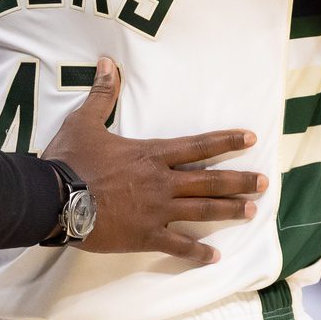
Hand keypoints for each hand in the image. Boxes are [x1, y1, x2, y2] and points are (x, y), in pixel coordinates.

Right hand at [42, 58, 263, 264]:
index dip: (226, 141)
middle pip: (210, 181)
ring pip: (202, 211)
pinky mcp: (145, 236)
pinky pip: (177, 246)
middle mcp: (162, 182)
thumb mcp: (85, 121)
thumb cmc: (71, 160)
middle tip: (264, 183)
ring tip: (251, 211)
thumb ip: (102, 94)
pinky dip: (197, 252)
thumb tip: (108, 63)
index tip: (251, 139)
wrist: (55, 198)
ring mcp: (157, 211)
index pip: (198, 145)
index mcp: (152, 154)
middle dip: (240, 181)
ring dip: (229, 210)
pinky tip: (214, 256)